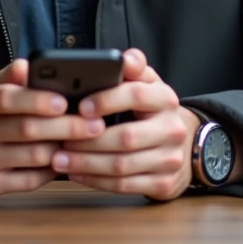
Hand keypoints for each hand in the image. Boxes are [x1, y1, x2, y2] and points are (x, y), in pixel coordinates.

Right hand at [0, 59, 106, 201]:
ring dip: (63, 148)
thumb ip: (11, 76)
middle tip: (95, 125)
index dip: (39, 100)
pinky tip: (63, 160)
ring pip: (33, 156)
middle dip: (66, 127)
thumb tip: (29, 66)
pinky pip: (29, 180)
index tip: (67, 101)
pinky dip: (51, 170)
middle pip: (26, 129)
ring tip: (85, 141)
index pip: (8, 98)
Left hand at [52, 49, 196, 200]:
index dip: (107, 100)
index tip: (81, 107)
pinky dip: (96, 181)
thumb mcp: (146, 84)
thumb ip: (133, 68)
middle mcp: (172, 129)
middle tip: (59, 139)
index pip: (136, 95)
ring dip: (86, 164)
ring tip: (59, 159)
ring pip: (122, 165)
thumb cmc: (152, 111)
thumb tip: (123, 57)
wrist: (183, 145)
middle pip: (126, 137)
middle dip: (88, 140)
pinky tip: (76, 174)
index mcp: (165, 98)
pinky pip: (124, 186)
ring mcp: (170, 159)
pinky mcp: (163, 184)